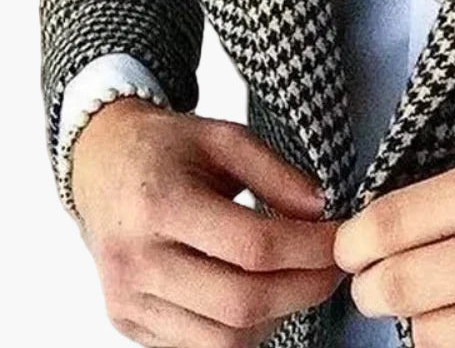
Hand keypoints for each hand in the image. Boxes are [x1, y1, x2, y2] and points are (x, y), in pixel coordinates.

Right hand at [72, 96, 345, 346]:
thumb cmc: (168, 147)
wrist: (100, 165)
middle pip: (240, 303)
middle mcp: (136, 260)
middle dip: (304, 290)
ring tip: (302, 280)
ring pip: (222, 340)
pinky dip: (242, 330)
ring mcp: (127, 300)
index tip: (343, 239)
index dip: (310, 249)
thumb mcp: (225, 136)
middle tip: (336, 268)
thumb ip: (276, 172)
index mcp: (160, 204)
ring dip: (278, 316)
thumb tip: (322, 210)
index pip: (253, 247)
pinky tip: (263, 294)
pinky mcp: (126, 323)